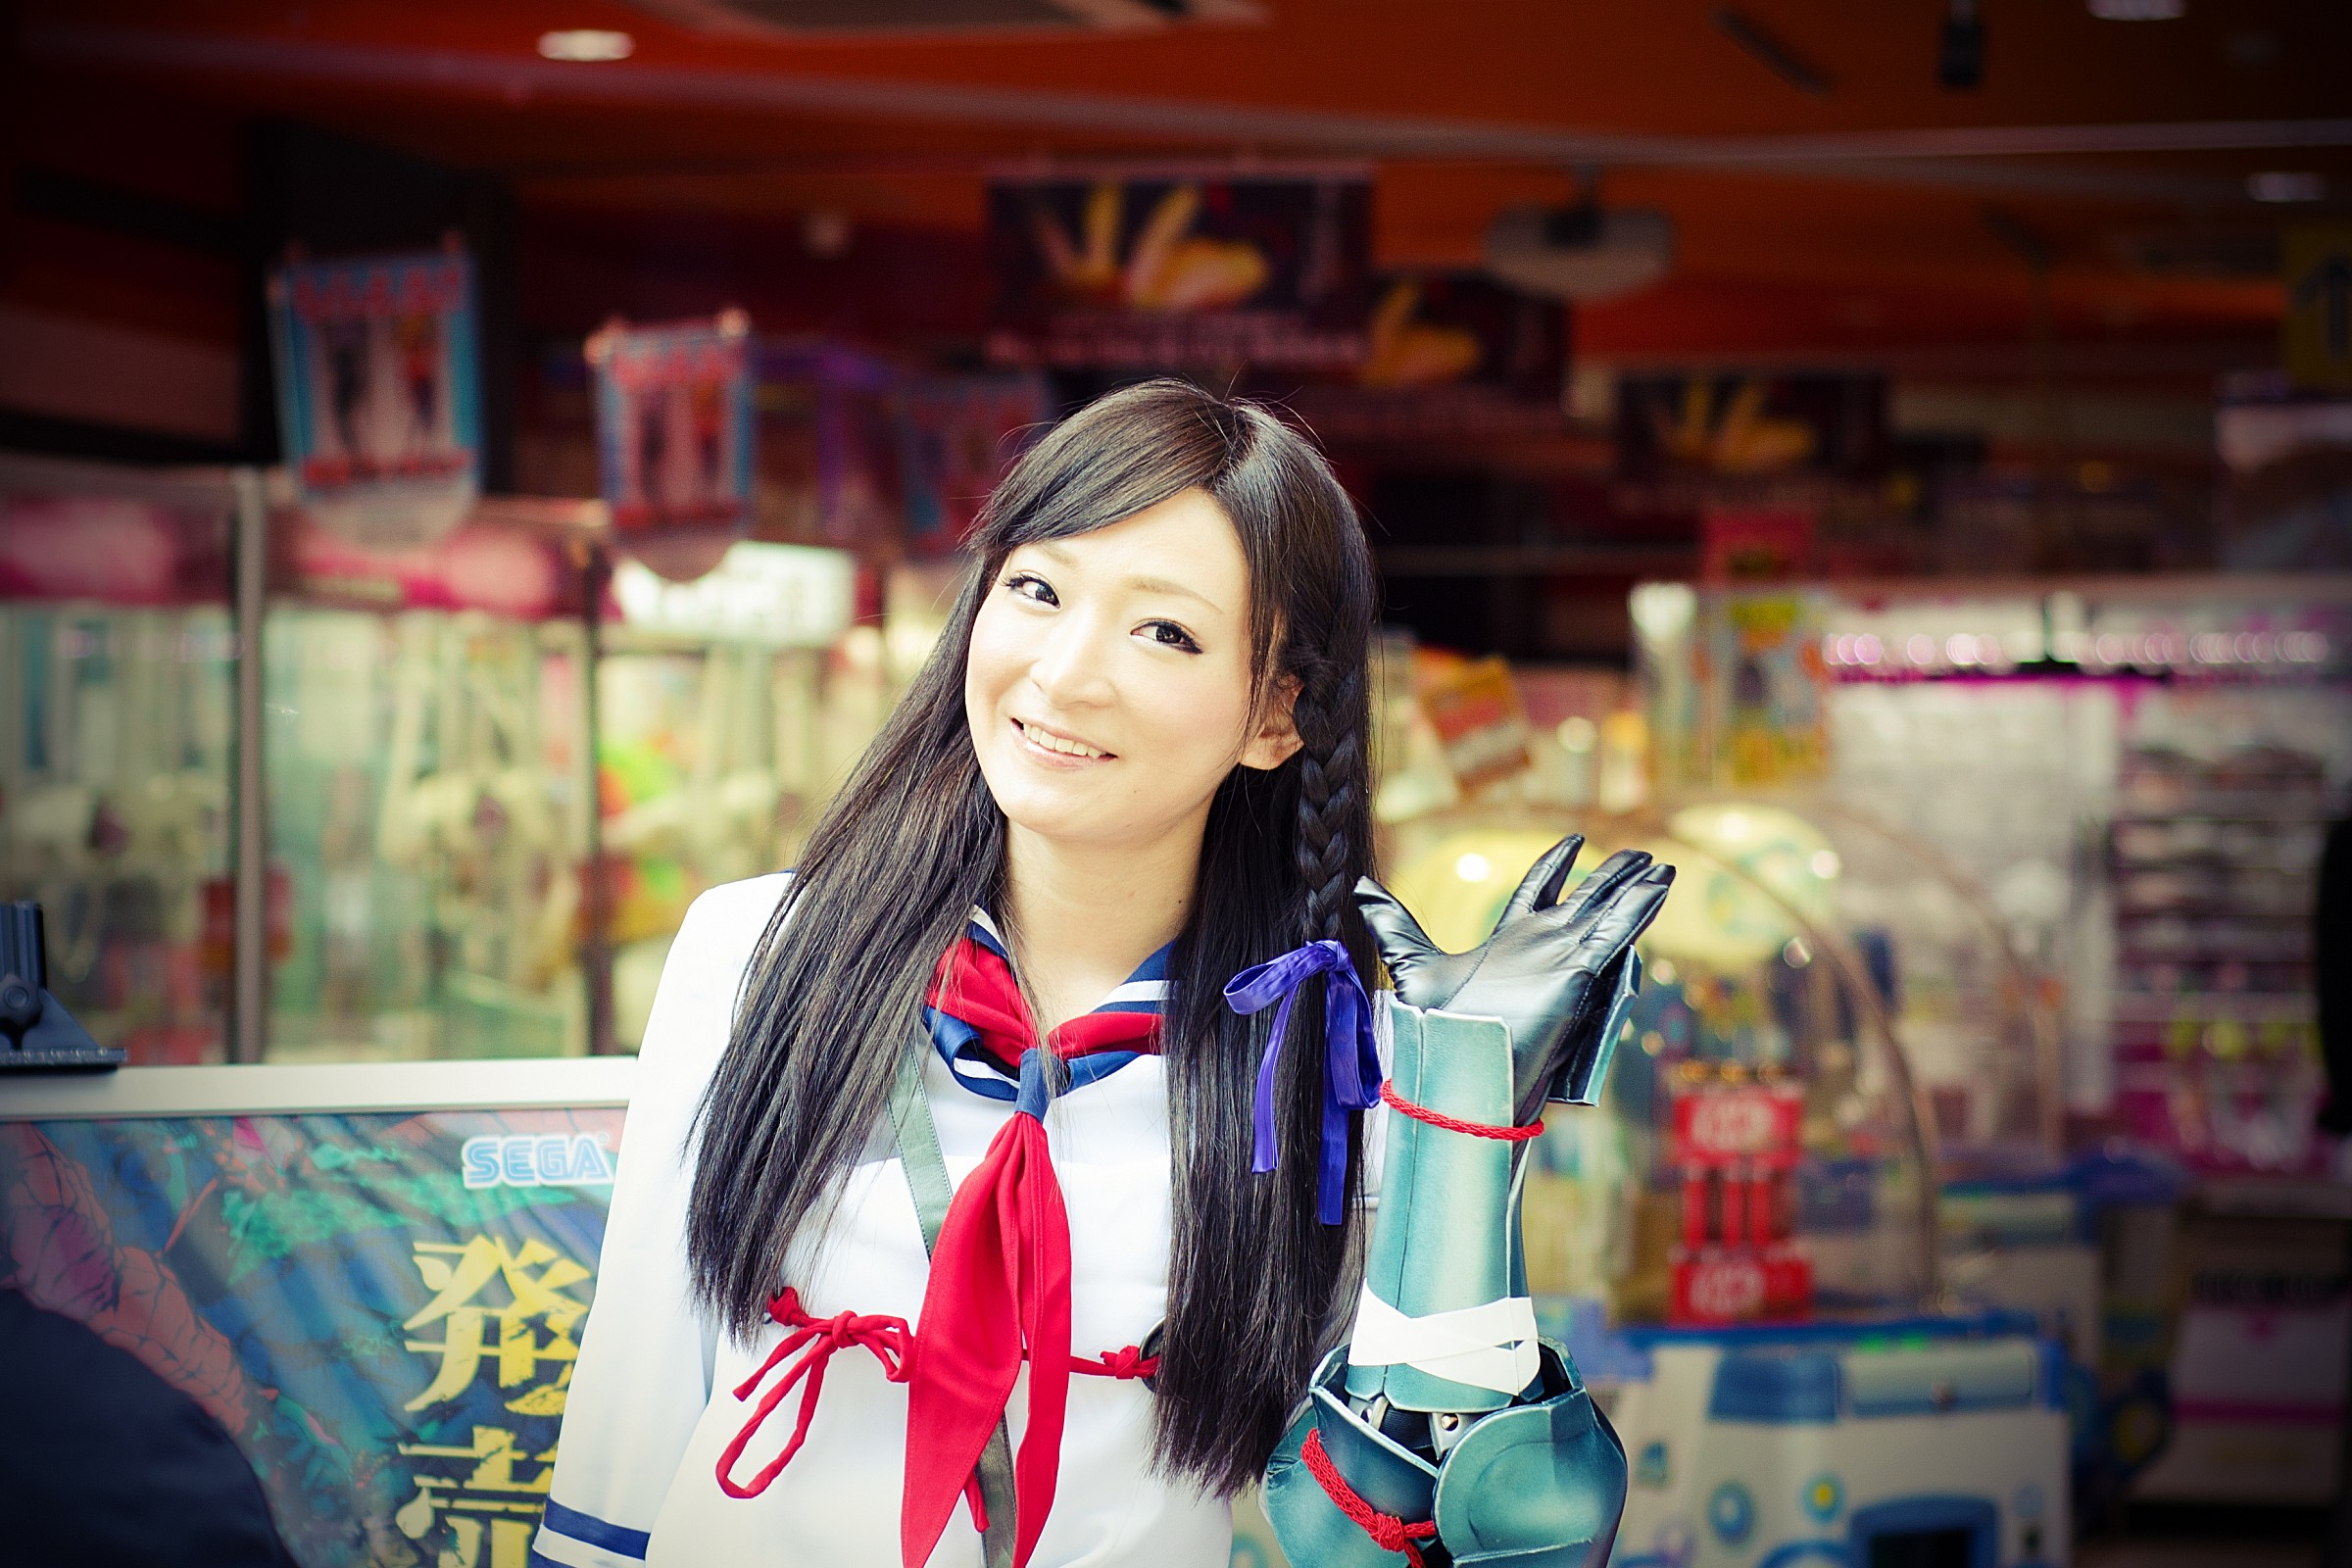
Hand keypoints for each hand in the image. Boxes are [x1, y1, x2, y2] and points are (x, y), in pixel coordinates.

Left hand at [1356, 836, 1673, 1121]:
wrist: (1456, 1066)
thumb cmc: (1436, 1025)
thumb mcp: (1412, 962)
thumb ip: (1394, 924)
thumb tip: (1359, 886)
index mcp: (1508, 942)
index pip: (1539, 892)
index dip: (1556, 866)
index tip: (1573, 841)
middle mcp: (1540, 948)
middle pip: (1583, 899)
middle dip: (1610, 875)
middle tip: (1637, 853)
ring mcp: (1562, 960)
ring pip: (1604, 913)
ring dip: (1633, 887)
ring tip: (1661, 865)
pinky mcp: (1578, 974)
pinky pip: (1614, 934)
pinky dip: (1638, 908)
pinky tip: (1659, 884)